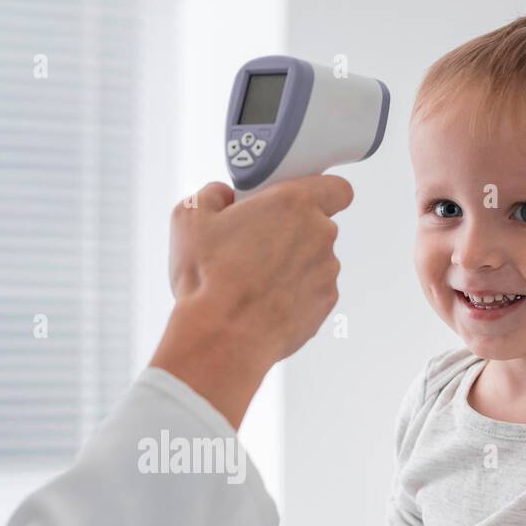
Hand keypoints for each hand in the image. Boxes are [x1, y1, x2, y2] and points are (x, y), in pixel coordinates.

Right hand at [164, 175, 352, 362]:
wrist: (222, 338)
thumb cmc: (208, 279)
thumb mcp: (189, 217)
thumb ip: (212, 195)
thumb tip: (222, 196)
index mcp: (294, 203)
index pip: (336, 187)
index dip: (319, 192)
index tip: (296, 202)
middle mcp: (319, 235)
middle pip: (317, 226)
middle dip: (291, 233)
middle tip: (255, 245)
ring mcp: (326, 273)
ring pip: (314, 262)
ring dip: (291, 267)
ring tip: (254, 282)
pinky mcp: (324, 306)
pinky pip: (312, 293)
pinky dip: (293, 296)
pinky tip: (264, 304)